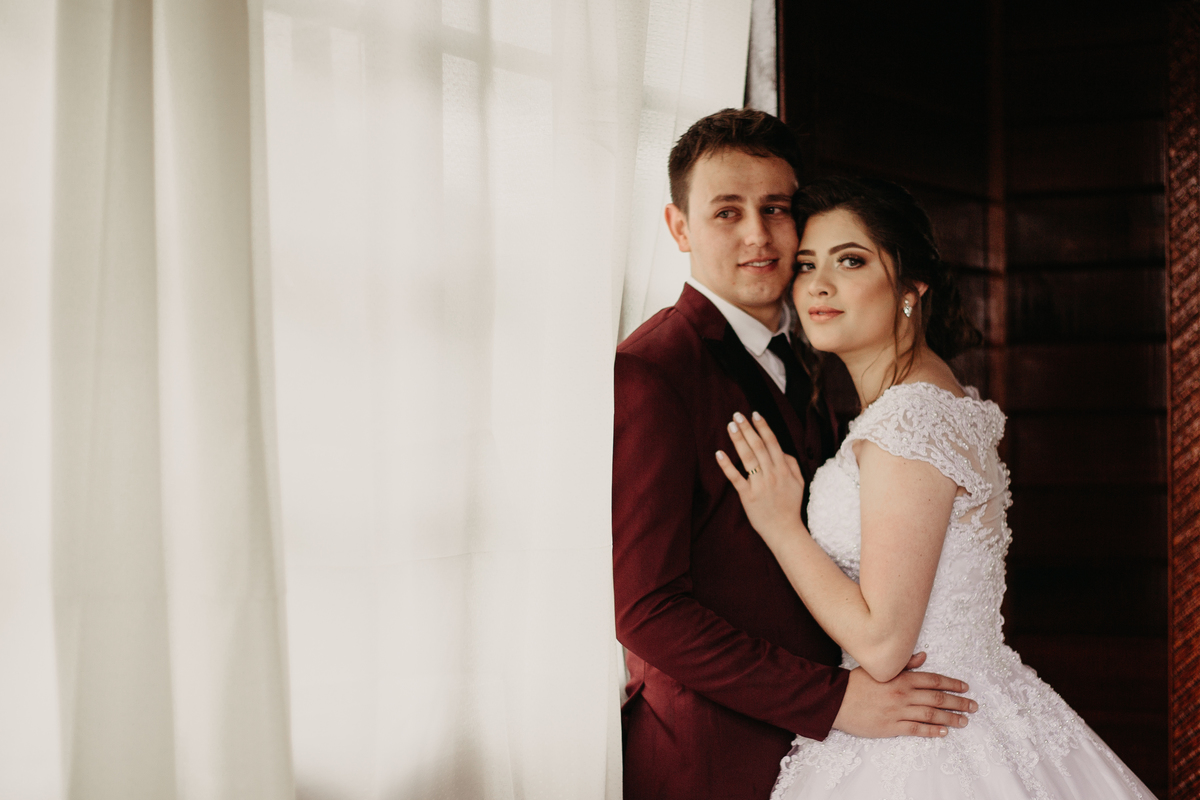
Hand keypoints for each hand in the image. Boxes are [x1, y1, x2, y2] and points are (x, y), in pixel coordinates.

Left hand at [715, 411, 806, 544]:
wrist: (785, 530)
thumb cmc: (790, 506)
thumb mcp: (799, 482)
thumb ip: (791, 463)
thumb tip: (780, 449)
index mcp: (784, 469)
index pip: (772, 443)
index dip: (763, 427)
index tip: (755, 414)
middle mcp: (772, 474)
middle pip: (758, 446)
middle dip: (748, 428)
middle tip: (737, 415)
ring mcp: (759, 484)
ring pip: (748, 458)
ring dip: (739, 440)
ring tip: (731, 426)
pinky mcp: (747, 496)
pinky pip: (736, 478)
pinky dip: (727, 465)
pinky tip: (719, 453)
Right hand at [832, 652, 976, 737]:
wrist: (835, 701)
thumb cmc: (856, 683)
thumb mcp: (879, 668)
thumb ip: (904, 663)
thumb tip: (924, 656)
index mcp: (901, 678)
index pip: (933, 680)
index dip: (952, 684)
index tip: (965, 687)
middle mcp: (903, 695)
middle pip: (937, 699)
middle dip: (958, 702)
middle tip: (973, 707)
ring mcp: (898, 712)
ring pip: (931, 716)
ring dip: (950, 718)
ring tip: (964, 721)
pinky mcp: (891, 727)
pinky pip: (916, 730)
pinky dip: (932, 731)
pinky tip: (943, 732)